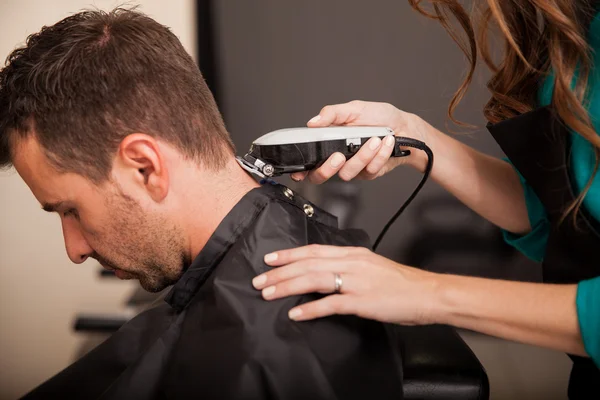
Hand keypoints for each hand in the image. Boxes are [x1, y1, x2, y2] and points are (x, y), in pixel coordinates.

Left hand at [251, 244, 440, 324]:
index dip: (289, 254)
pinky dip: (311, 308)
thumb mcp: (371, 265)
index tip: (270, 258)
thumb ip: (348, 266)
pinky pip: (331, 304)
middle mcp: (352, 263)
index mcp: (353, 253)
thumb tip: (324, 272)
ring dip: (288, 287)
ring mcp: (356, 281)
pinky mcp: (362, 301)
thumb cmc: (400, 282)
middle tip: (259, 280)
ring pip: (314, 280)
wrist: (427, 293)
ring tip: (269, 294)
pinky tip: (296, 313)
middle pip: (308, 264)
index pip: (314, 250)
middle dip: (280, 271)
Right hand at [292, 100, 435, 182]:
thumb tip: (313, 121)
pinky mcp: (369, 173)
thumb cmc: (379, 117)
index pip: (308, 160)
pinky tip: (386, 142)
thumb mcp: (354, 109)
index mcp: (329, 141)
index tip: (298, 171)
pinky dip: (379, 154)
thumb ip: (332, 114)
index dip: (299, 170)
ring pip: (347, 172)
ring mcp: (353, 167)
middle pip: (321, 176)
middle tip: (338, 155)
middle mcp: (338, 157)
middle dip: (327, 168)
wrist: (405, 128)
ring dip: (363, 155)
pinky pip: (369, 170)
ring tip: (375, 139)